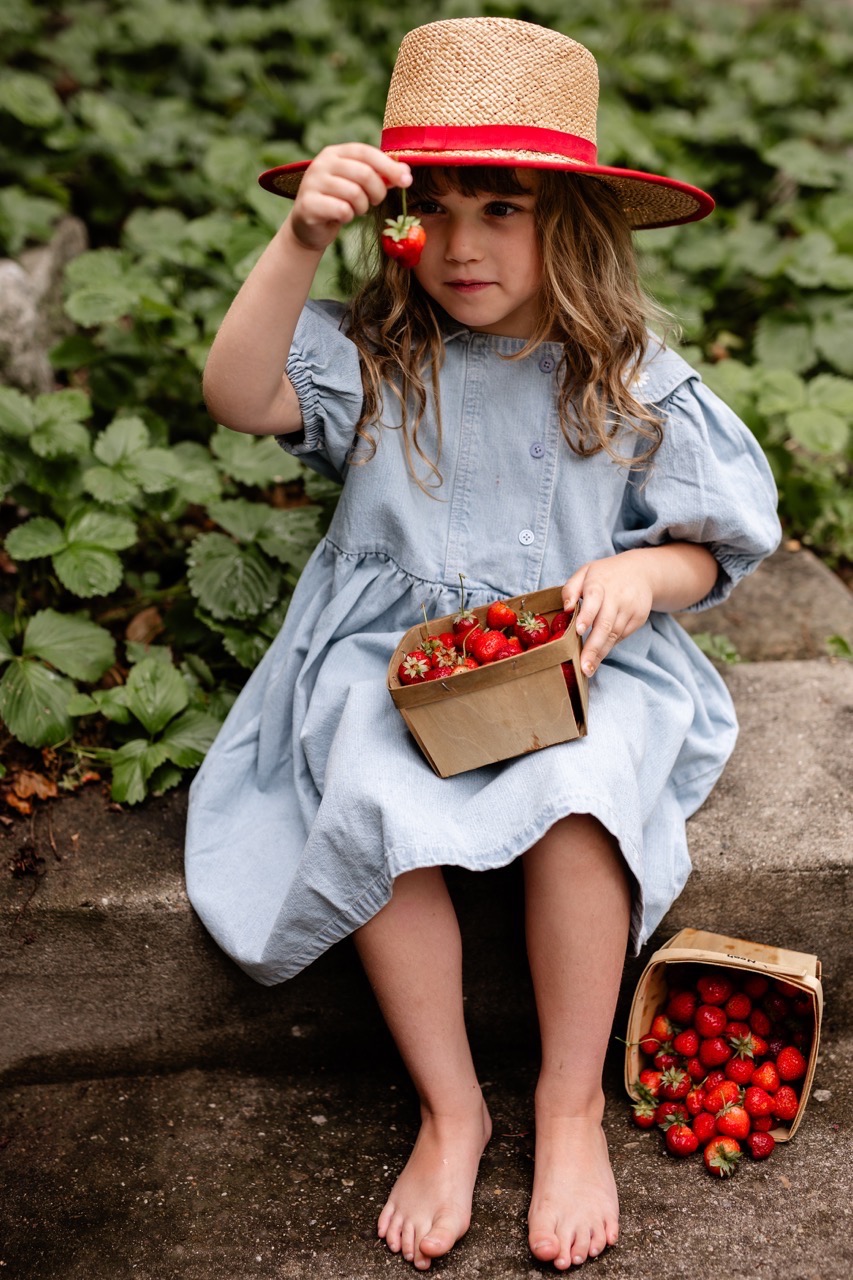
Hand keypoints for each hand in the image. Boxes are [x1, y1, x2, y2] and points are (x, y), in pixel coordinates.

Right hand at [289, 144, 411, 252]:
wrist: (309, 226)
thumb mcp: (359, 185)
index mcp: (335, 153)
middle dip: (378, 192)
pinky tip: (342, 217)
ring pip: (354, 194)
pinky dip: (348, 217)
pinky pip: (342, 210)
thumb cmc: (339, 202)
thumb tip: (405, 173)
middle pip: (364, 173)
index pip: (366, 153)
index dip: (389, 166)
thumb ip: (379, 176)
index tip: (407, 180)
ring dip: (362, 207)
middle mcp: (322, 163)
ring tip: (355, 210)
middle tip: (376, 201)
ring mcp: (312, 182)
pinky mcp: (308, 204)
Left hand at [561, 553, 654, 676]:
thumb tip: (566, 608)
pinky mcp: (638, 618)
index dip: (586, 616)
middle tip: (583, 667)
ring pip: (614, 634)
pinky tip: (599, 656)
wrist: (642, 571)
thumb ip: (571, 588)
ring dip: (601, 653)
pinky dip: (609, 646)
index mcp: (600, 583)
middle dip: (593, 647)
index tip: (578, 631)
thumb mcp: (585, 572)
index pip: (594, 600)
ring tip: (588, 668)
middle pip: (605, 624)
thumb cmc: (605, 575)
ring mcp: (630, 608)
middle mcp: (617, 596)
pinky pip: (622, 636)